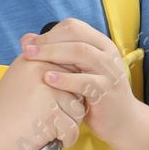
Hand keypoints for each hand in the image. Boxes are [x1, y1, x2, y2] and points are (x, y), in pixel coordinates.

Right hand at [0, 50, 84, 149]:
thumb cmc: (4, 113)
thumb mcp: (20, 79)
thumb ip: (42, 68)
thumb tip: (71, 58)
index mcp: (34, 59)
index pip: (71, 69)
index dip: (65, 91)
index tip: (48, 103)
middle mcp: (41, 70)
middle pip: (78, 89)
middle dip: (69, 108)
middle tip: (47, 118)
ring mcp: (46, 92)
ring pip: (78, 110)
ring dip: (68, 125)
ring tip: (47, 128)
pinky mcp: (49, 114)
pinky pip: (72, 129)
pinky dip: (65, 139)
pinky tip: (46, 139)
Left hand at [20, 18, 139, 144]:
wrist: (122, 122)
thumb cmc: (94, 95)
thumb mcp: (76, 72)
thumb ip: (56, 55)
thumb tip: (26, 39)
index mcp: (101, 44)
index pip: (74, 26)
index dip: (49, 32)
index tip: (29, 43)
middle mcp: (108, 53)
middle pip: (76, 35)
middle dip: (48, 41)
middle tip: (26, 50)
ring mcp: (110, 72)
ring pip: (81, 53)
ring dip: (53, 54)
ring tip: (32, 59)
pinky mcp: (107, 92)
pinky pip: (85, 81)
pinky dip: (65, 79)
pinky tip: (48, 79)